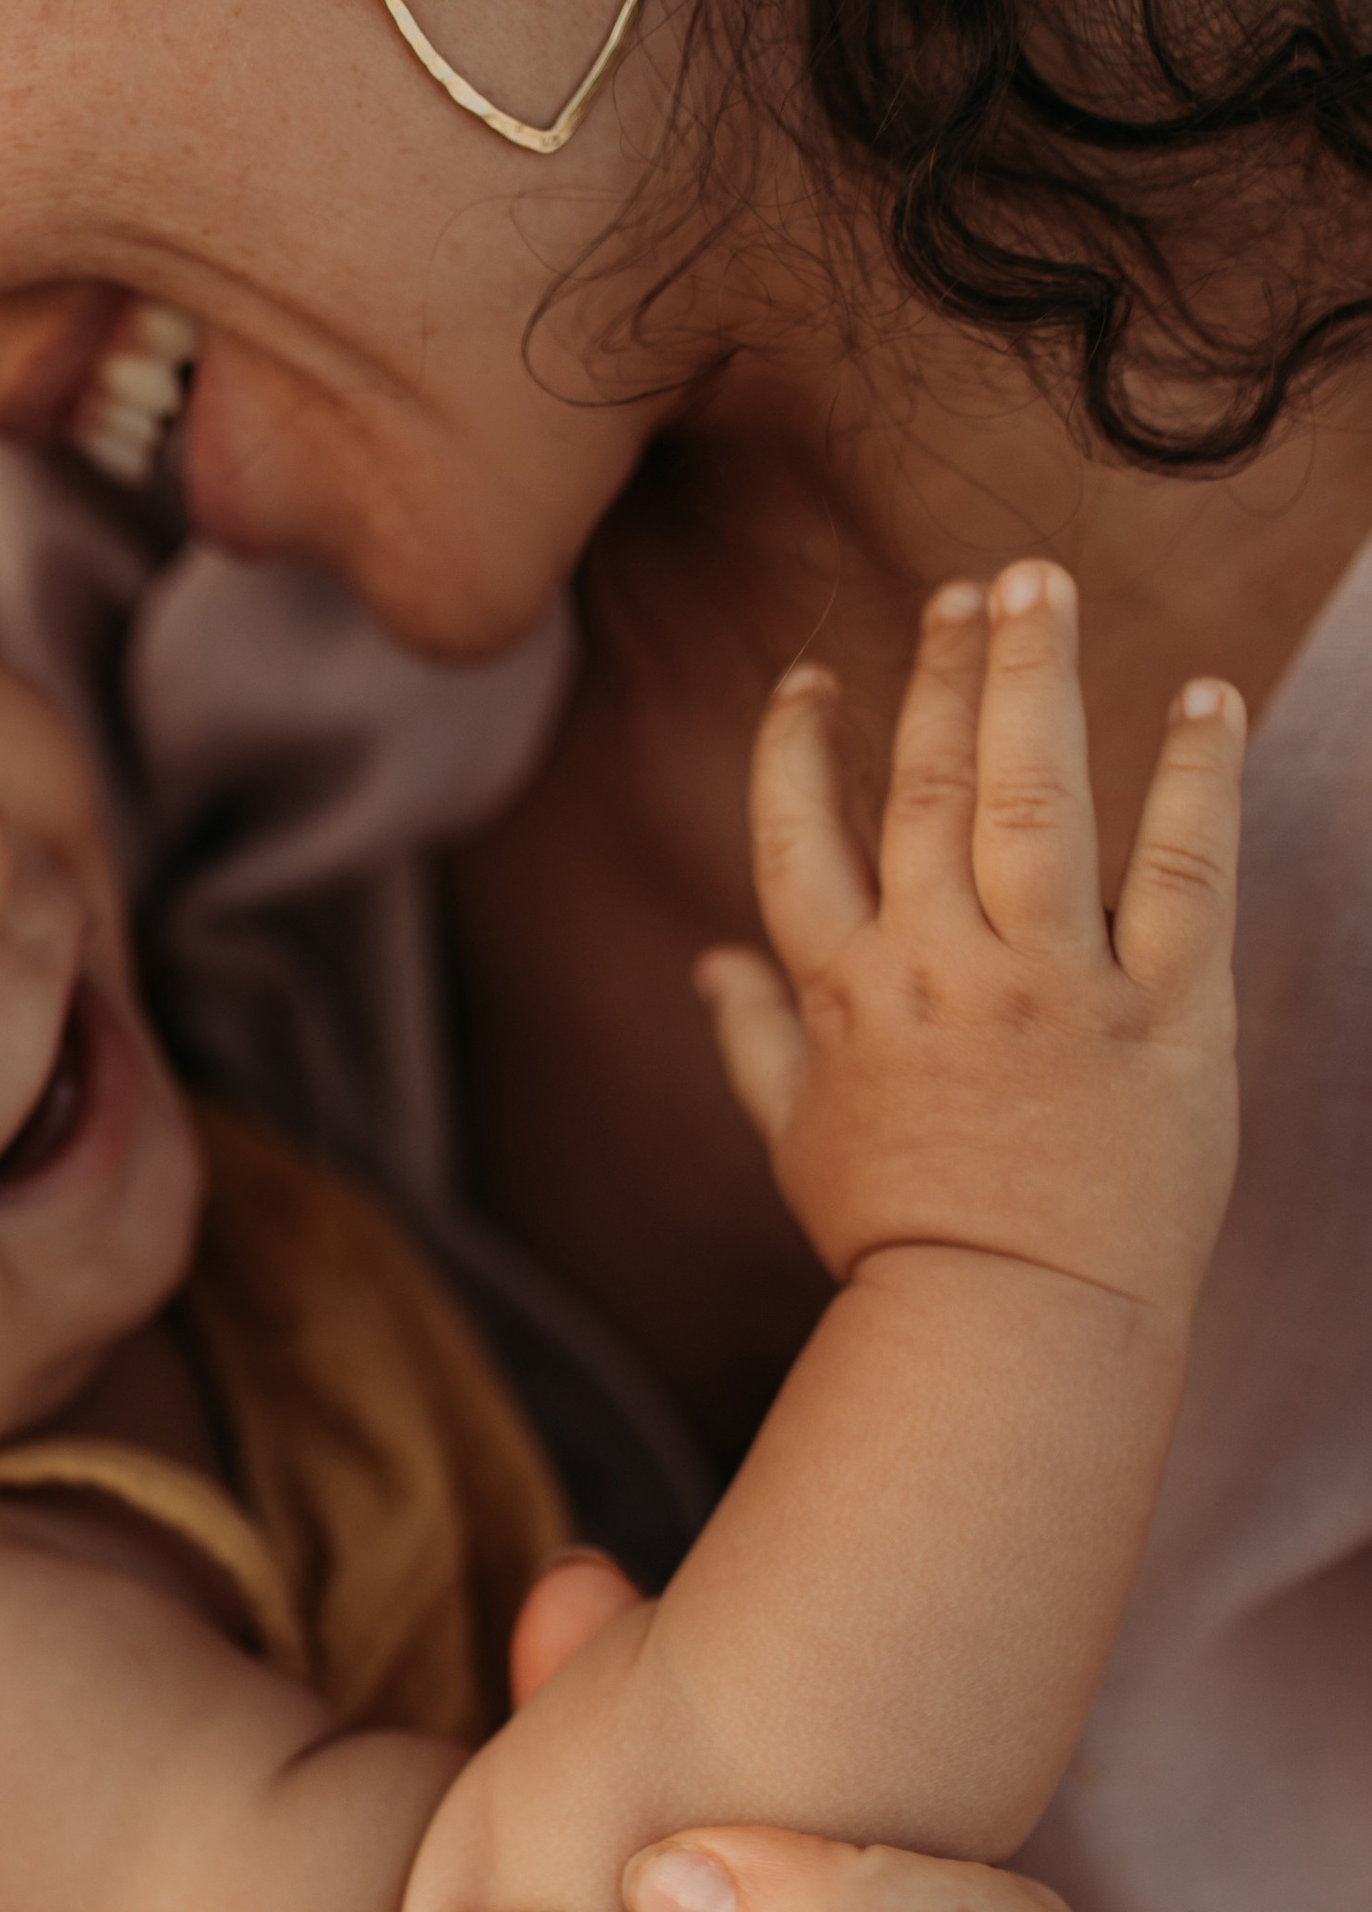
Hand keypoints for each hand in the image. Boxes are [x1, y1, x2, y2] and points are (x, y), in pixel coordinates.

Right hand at [697, 561, 1243, 1313]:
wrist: (1013, 1328)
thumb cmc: (901, 1243)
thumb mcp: (800, 1143)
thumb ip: (757, 1042)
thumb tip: (709, 969)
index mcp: (849, 995)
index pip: (800, 839)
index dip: (798, 748)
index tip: (813, 679)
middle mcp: (941, 970)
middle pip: (926, 786)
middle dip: (941, 671)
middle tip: (966, 586)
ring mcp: (1054, 985)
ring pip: (1035, 796)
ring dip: (1035, 676)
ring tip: (1040, 583)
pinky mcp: (1161, 1012)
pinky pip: (1183, 870)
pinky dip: (1195, 774)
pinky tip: (1203, 695)